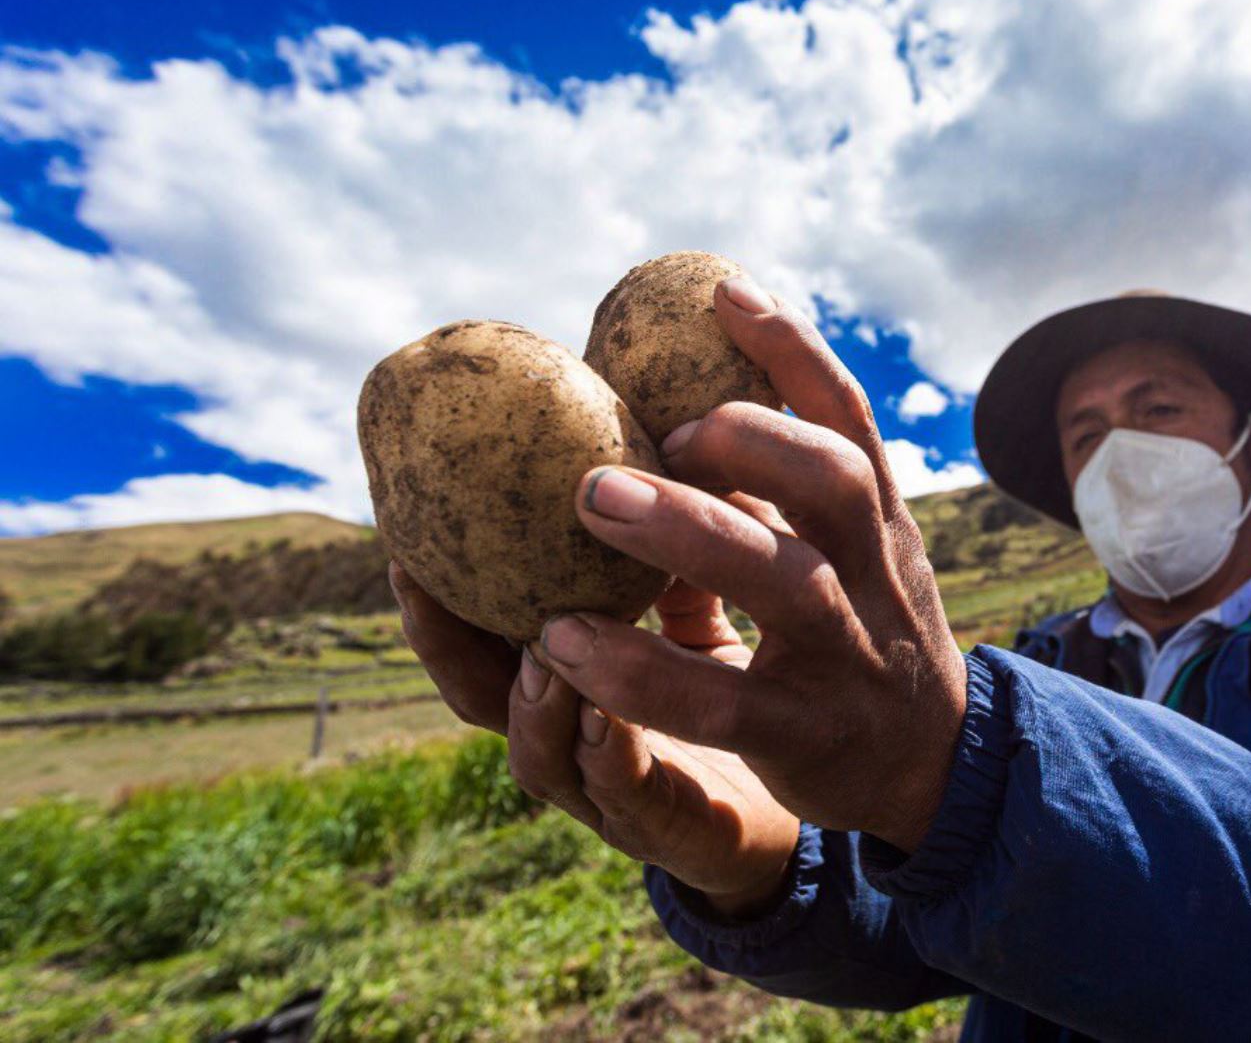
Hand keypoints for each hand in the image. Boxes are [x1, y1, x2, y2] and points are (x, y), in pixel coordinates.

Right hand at [393, 565, 799, 915]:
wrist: (813, 787)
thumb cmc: (733, 692)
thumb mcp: (694, 613)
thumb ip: (663, 559)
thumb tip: (654, 452)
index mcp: (566, 676)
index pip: (481, 636)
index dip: (441, 593)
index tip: (407, 535)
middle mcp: (568, 736)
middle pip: (479, 697)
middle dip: (443, 641)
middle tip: (418, 575)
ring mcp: (608, 791)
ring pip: (541, 755)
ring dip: (533, 700)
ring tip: (537, 646)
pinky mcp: (666, 828)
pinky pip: (625, 794)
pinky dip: (608, 755)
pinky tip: (608, 714)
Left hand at [535, 276, 966, 852]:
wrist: (937, 774)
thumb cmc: (865, 644)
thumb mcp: (854, 560)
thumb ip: (790, 499)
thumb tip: (686, 414)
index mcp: (879, 527)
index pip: (851, 420)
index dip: (794, 350)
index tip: (723, 292)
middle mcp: (874, 578)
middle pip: (835, 482)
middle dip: (746, 437)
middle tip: (652, 426)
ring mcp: (846, 657)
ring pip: (786, 580)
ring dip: (691, 532)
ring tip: (594, 499)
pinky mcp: (804, 738)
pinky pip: (720, 703)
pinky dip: (642, 671)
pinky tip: (566, 642)